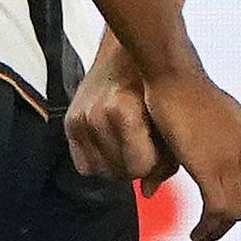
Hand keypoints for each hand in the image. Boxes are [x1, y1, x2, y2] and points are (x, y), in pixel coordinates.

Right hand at [65, 44, 161, 183]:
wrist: (128, 49)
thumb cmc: (157, 81)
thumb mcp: (171, 117)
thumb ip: (166, 159)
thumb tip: (149, 192)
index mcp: (121, 109)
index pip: (138, 168)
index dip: (154, 163)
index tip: (159, 147)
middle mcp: (94, 115)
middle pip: (119, 173)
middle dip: (136, 164)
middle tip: (146, 142)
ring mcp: (79, 119)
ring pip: (101, 171)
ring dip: (118, 163)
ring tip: (131, 139)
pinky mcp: (69, 122)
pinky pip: (83, 164)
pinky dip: (99, 159)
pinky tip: (113, 142)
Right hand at [142, 66, 240, 240]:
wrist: (173, 77)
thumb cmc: (184, 94)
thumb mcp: (212, 124)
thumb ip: (213, 149)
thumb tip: (199, 166)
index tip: (225, 215)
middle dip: (232, 221)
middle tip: (211, 230)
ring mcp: (235, 160)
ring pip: (236, 212)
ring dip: (218, 230)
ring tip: (200, 237)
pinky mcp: (214, 169)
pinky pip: (219, 212)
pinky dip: (209, 228)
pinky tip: (196, 234)